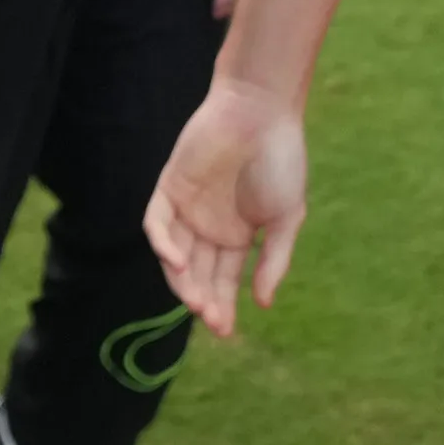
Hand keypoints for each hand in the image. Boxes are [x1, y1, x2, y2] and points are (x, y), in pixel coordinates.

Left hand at [144, 76, 308, 336]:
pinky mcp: (170, 186)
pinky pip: (158, 222)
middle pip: (198, 274)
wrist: (262, 112)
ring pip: (175, 255)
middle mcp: (208, 226)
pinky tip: (178, 263)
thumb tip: (262, 304)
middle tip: (212, 322)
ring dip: (182, 280)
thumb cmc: (280, 161)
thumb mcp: (286, 218)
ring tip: (196, 302)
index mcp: (237, 236)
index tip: (225, 332)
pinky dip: (163, 244)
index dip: (223, 306)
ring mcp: (187, 207)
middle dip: (203, 300)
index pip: (223, 280)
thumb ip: (273, 260)